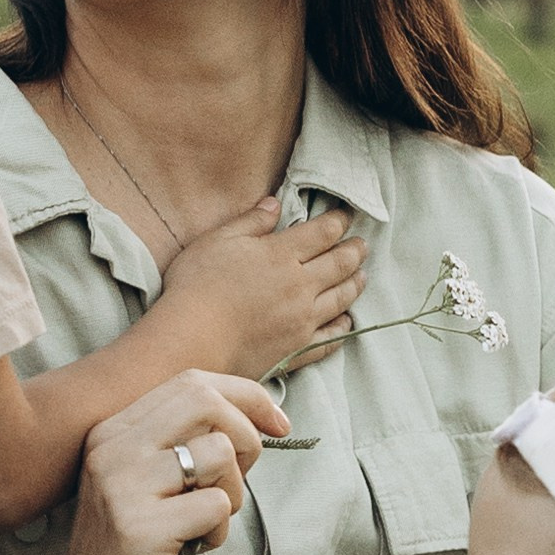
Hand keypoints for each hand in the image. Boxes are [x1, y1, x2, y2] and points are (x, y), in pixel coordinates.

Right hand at [24, 371, 287, 554]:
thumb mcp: (146, 489)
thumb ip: (182, 448)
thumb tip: (256, 418)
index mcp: (111, 433)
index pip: (191, 383)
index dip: (247, 397)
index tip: (278, 426)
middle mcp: (110, 451)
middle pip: (205, 402)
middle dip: (245, 437)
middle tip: (241, 481)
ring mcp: (121, 489)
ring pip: (218, 455)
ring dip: (233, 494)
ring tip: (207, 525)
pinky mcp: (140, 532)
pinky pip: (216, 506)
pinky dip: (220, 531)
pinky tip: (194, 550)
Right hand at [157, 201, 364, 382]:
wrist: (192, 342)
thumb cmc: (196, 287)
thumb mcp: (217, 241)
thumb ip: (250, 222)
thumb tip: (275, 203)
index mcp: (281, 255)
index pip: (322, 233)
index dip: (338, 221)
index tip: (347, 216)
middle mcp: (300, 286)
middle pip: (339, 264)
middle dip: (355, 251)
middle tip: (363, 245)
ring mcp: (302, 321)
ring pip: (341, 299)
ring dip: (355, 285)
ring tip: (362, 276)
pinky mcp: (297, 350)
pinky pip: (330, 338)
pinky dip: (342, 328)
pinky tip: (347, 322)